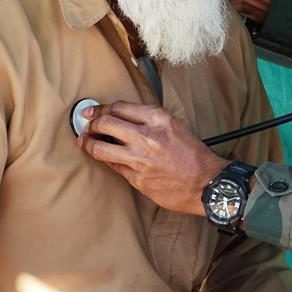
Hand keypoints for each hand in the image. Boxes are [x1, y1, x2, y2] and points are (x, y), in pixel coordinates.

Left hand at [76, 101, 228, 215]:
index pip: (119, 107)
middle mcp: (147, 136)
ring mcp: (140, 159)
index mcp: (159, 119)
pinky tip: (104, 157)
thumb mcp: (175, 126)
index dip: (102, 109)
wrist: (206, 183)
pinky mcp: (136, 178)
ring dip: (88, 143)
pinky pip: (112, 166)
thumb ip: (149, 120)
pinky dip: (106, 160)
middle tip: (87, 126)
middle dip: (91, 124)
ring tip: (85, 142)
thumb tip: (121, 117)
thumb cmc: (193, 155)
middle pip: (105, 123)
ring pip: (100, 148)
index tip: (94, 112)